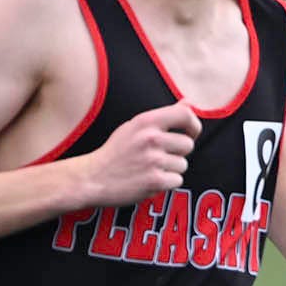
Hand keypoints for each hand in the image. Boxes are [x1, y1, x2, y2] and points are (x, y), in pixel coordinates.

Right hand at [83, 101, 198, 207]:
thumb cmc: (115, 152)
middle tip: (157, 157)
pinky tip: (148, 180)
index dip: (193, 125)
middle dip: (177, 153)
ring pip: (182, 165)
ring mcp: (153, 160)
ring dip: (170, 169)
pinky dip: (165, 183)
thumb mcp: (134, 127)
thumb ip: (164, 115)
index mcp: (146, 121)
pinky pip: (177, 180)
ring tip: (149, 169)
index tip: (190, 133)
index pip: (186, 115)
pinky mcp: (154, 181)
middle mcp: (151, 138)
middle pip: (187, 145)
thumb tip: (189, 102)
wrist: (91, 178)